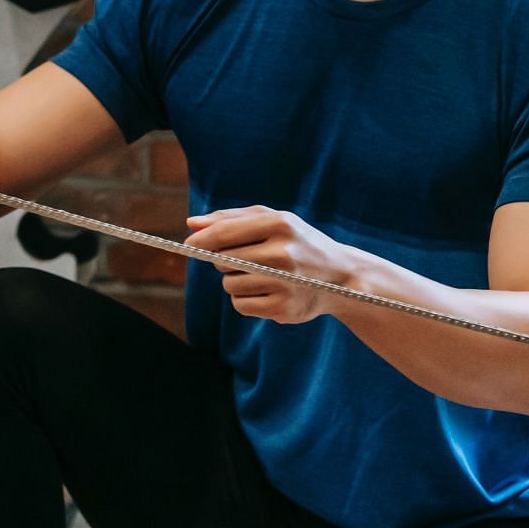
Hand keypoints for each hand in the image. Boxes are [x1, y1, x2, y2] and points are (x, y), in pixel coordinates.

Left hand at [183, 205, 358, 324]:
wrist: (341, 276)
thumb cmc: (296, 242)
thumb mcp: (271, 220)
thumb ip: (230, 218)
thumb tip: (191, 224)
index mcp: (279, 224)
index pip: (225, 233)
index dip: (201, 240)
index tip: (187, 245)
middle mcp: (283, 253)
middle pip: (223, 261)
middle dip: (224, 261)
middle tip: (247, 259)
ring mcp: (285, 283)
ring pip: (229, 285)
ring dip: (235, 281)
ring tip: (261, 275)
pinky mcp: (285, 309)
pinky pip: (241, 305)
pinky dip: (245, 300)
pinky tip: (266, 292)